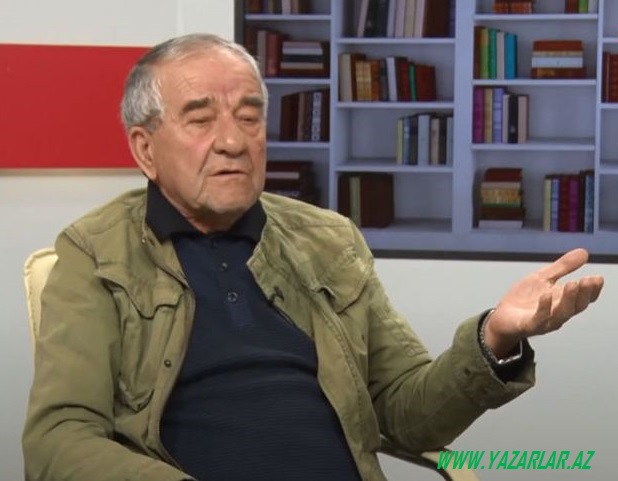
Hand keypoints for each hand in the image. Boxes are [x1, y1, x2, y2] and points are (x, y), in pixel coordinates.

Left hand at [483, 248, 603, 357]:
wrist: (501, 317)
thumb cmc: (524, 299)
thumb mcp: (543, 278)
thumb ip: (562, 267)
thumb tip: (584, 252)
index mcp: (563, 302)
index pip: (583, 299)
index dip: (592, 290)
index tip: (598, 278)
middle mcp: (558, 314)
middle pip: (576, 306)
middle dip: (584, 293)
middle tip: (589, 280)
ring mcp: (544, 321)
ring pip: (562, 314)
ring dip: (568, 299)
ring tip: (572, 284)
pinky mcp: (528, 325)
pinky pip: (539, 319)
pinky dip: (544, 307)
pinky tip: (546, 295)